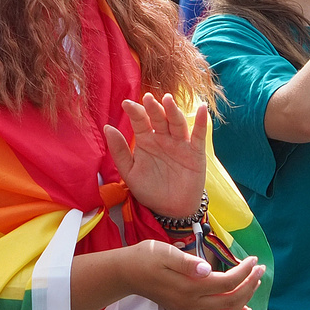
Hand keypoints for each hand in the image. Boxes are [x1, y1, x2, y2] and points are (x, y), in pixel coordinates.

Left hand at [102, 93, 207, 220]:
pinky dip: (200, 122)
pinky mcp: (195, 152)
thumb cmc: (149, 189)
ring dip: (173, 111)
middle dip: (153, 108)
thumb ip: (119, 151)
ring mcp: (179, 144)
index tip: (126, 104)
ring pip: (176, 123)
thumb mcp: (129, 172)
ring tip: (168, 100)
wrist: (170, 210)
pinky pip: (198, 135)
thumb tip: (107, 127)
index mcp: (145, 140)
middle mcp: (162, 138)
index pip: (140, 121)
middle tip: (147, 99)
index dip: (134, 112)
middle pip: (158, 118)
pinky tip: (202, 108)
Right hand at [122, 241, 264, 309]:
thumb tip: (206, 268)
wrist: (127, 274)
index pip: (226, 282)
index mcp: (189, 286)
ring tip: (256, 284)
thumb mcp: (164, 252)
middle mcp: (192, 302)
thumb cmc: (145, 257)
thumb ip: (187, 262)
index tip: (253, 259)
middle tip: (260, 269)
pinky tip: (243, 309)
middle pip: (231, 299)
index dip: (244, 271)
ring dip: (245, 299)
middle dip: (250, 284)